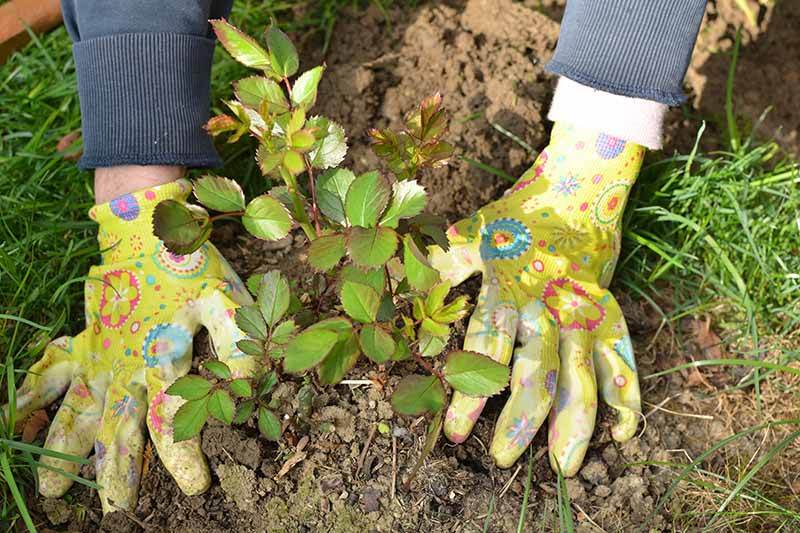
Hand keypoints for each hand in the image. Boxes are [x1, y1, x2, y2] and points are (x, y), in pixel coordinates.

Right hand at [9, 180, 252, 511]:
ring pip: (79, 413)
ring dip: (66, 452)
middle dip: (119, 473)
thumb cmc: (189, 266)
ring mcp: (98, 357)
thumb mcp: (226, 301)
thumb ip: (236, 344)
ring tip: (53, 491)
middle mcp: (124, 368)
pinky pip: (51, 373)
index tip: (197, 487)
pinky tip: (14, 419)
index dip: (184, 457)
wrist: (145, 229)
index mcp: (162, 361)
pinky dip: (31, 396)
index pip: (172, 420)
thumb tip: (248, 386)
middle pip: (118, 430)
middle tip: (117, 512)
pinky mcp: (84, 341)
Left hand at [430, 123, 642, 474]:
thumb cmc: (519, 214)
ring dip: (576, 424)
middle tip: (502, 459)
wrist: (581, 186)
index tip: (456, 433)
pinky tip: (622, 433)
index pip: (487, 349)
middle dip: (522, 419)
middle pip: (539, 370)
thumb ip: (444, 264)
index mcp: (509, 286)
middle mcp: (548, 303)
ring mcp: (584, 310)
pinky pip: (621, 358)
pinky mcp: (609, 311)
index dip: (471, 393)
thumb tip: (407, 283)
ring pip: (583, 375)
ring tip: (564, 468)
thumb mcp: (474, 233)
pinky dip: (626, 395)